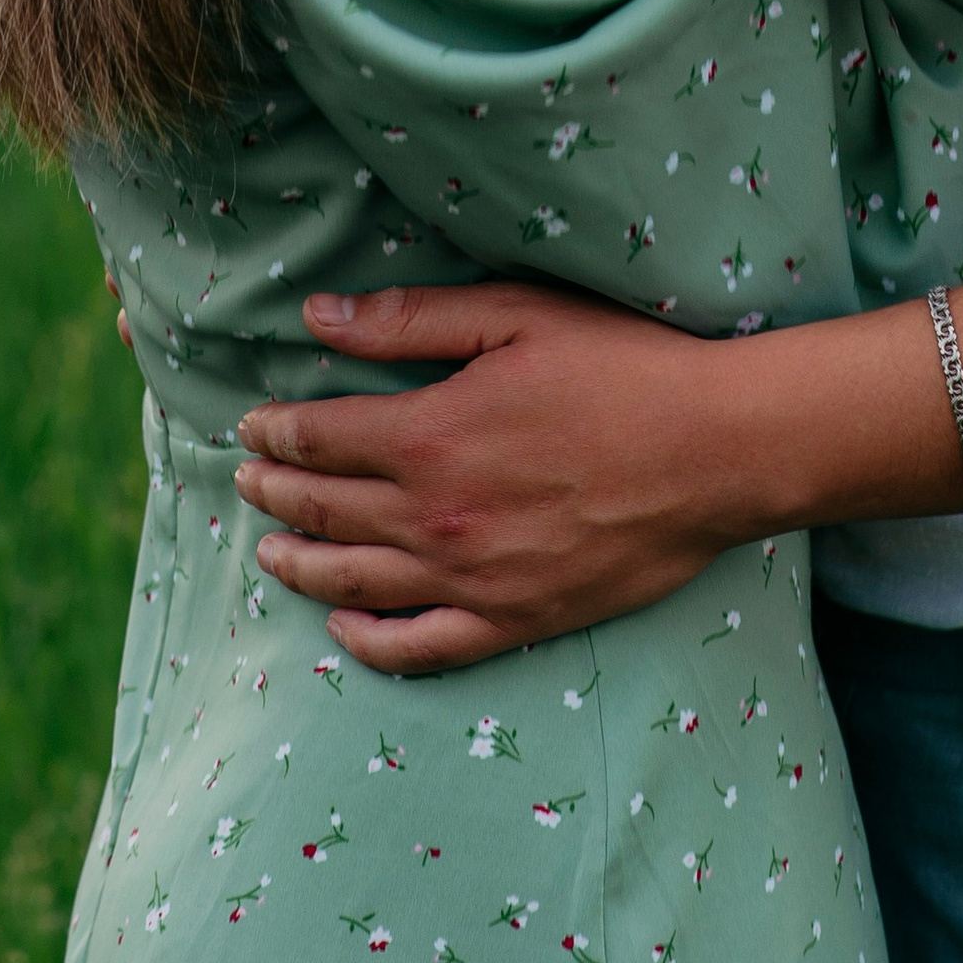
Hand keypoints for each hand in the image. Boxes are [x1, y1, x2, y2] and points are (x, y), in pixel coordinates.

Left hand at [234, 280, 747, 671]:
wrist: (715, 452)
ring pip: (355, 581)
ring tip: (270, 550)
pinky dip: (369, 641)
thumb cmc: (623, 369)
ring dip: (301, 563)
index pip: (322, 438)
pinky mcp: (513, 620)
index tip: (252, 427)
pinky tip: (344, 627)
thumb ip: (411, 320)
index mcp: (429, 436)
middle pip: (327, 510)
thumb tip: (318, 316)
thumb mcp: (516, 316)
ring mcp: (471, 579)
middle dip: (276, 493)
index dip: (277, 433)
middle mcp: (435, 517)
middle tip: (246, 482)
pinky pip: (420, 646)